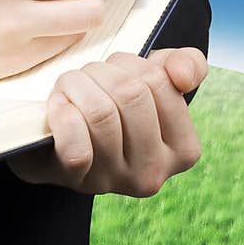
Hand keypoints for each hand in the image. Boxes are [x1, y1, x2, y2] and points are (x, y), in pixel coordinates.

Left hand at [5, 47, 207, 194]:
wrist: (61, 141)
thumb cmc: (113, 105)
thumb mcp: (154, 80)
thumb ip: (184, 65)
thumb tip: (181, 74)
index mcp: (183, 149)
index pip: (158, 82)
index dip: (128, 63)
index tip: (115, 71)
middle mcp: (154, 173)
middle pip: (129, 94)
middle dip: (100, 71)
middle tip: (87, 77)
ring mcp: (116, 180)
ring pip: (100, 112)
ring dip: (76, 84)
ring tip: (70, 88)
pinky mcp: (79, 181)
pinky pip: (76, 145)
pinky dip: (63, 114)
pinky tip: (59, 107)